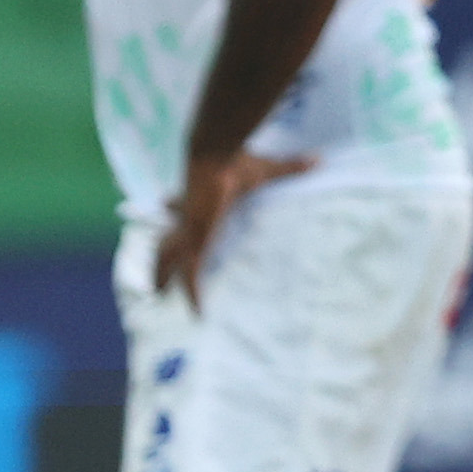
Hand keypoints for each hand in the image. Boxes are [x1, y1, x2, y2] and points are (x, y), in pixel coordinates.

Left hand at [151, 149, 314, 311]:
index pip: (182, 207)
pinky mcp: (196, 243)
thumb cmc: (237, 162)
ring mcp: (190, 233)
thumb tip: (317, 159)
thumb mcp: (267, 170)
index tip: (167, 205)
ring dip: (166, 276)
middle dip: (161, 254)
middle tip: (155, 269)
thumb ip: (290, 167)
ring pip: (171, 259)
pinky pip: (192, 274)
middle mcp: (189, 218)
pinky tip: (197, 312)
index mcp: (200, 201)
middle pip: (168, 239)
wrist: (215, 159)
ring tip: (160, 295)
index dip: (174, 208)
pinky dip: (194, 293)